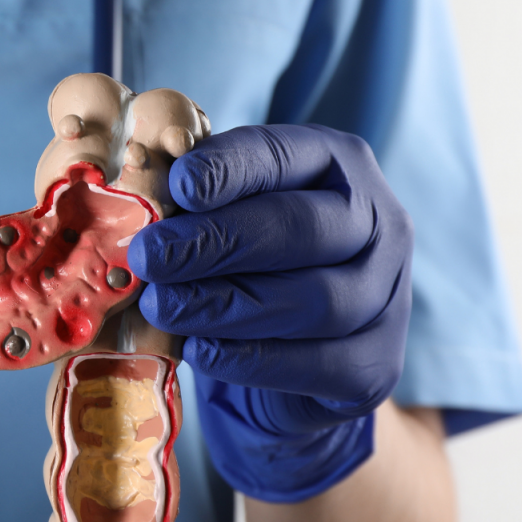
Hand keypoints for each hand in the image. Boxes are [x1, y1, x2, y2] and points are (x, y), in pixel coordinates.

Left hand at [128, 124, 412, 502]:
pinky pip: (316, 363)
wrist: (300, 357)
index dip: (229, 169)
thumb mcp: (230, 220)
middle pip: (300, 228)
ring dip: (225, 305)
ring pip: (313, 300)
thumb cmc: (254, 267)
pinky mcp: (377, 364)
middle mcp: (380, 223)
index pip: (283, 157)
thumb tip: (134, 206)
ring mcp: (387, 295)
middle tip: (148, 256)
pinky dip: (250, 358)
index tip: (177, 184)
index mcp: (338, 166)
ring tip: (162, 307)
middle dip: (216, 242)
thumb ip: (196, 206)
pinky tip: (200, 351)